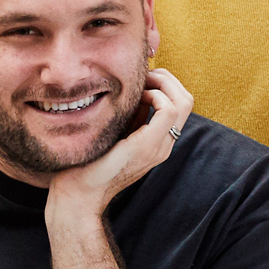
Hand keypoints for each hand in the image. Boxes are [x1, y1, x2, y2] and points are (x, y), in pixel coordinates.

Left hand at [45, 68, 193, 224]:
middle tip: (143, 76)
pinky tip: (138, 97)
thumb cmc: (90, 162)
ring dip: (163, 83)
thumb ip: (132, 115)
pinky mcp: (148, 145)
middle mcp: (164, 145)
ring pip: (184, 102)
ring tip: (142, 83)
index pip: (180, 104)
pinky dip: (156, 95)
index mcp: (159, 142)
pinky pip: (168, 110)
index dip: (164, 83)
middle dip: (167, 78)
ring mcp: (159, 146)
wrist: (81, 193)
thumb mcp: (117, 131)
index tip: (141, 79)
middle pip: (187, 100)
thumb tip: (139, 89)